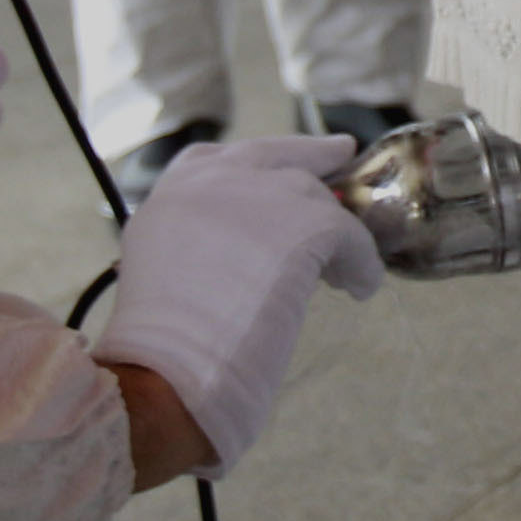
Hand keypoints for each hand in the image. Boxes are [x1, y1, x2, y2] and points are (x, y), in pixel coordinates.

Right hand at [85, 133, 384, 474]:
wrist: (170, 366)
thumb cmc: (159, 344)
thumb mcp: (158, 268)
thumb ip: (196, 242)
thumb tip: (235, 251)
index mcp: (175, 192)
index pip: (218, 159)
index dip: (256, 165)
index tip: (281, 167)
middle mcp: (217, 179)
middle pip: (277, 156)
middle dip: (311, 156)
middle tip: (341, 153)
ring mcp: (264, 195)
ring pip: (316, 200)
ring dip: (335, 233)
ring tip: (342, 272)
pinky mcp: (308, 224)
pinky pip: (350, 236)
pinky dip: (361, 264)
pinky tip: (361, 288)